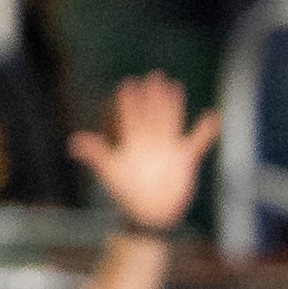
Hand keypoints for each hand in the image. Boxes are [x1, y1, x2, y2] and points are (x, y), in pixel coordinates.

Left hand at [68, 73, 215, 232]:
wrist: (151, 212)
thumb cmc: (128, 193)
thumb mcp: (110, 172)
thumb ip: (96, 154)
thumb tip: (73, 142)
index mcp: (133, 144)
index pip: (131, 118)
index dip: (129, 103)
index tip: (128, 85)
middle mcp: (151, 142)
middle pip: (152, 114)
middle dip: (153, 96)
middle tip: (154, 76)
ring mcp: (169, 149)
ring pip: (172, 121)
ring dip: (174, 105)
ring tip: (174, 86)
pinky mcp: (185, 159)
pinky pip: (198, 141)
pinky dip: (206, 130)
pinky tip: (214, 116)